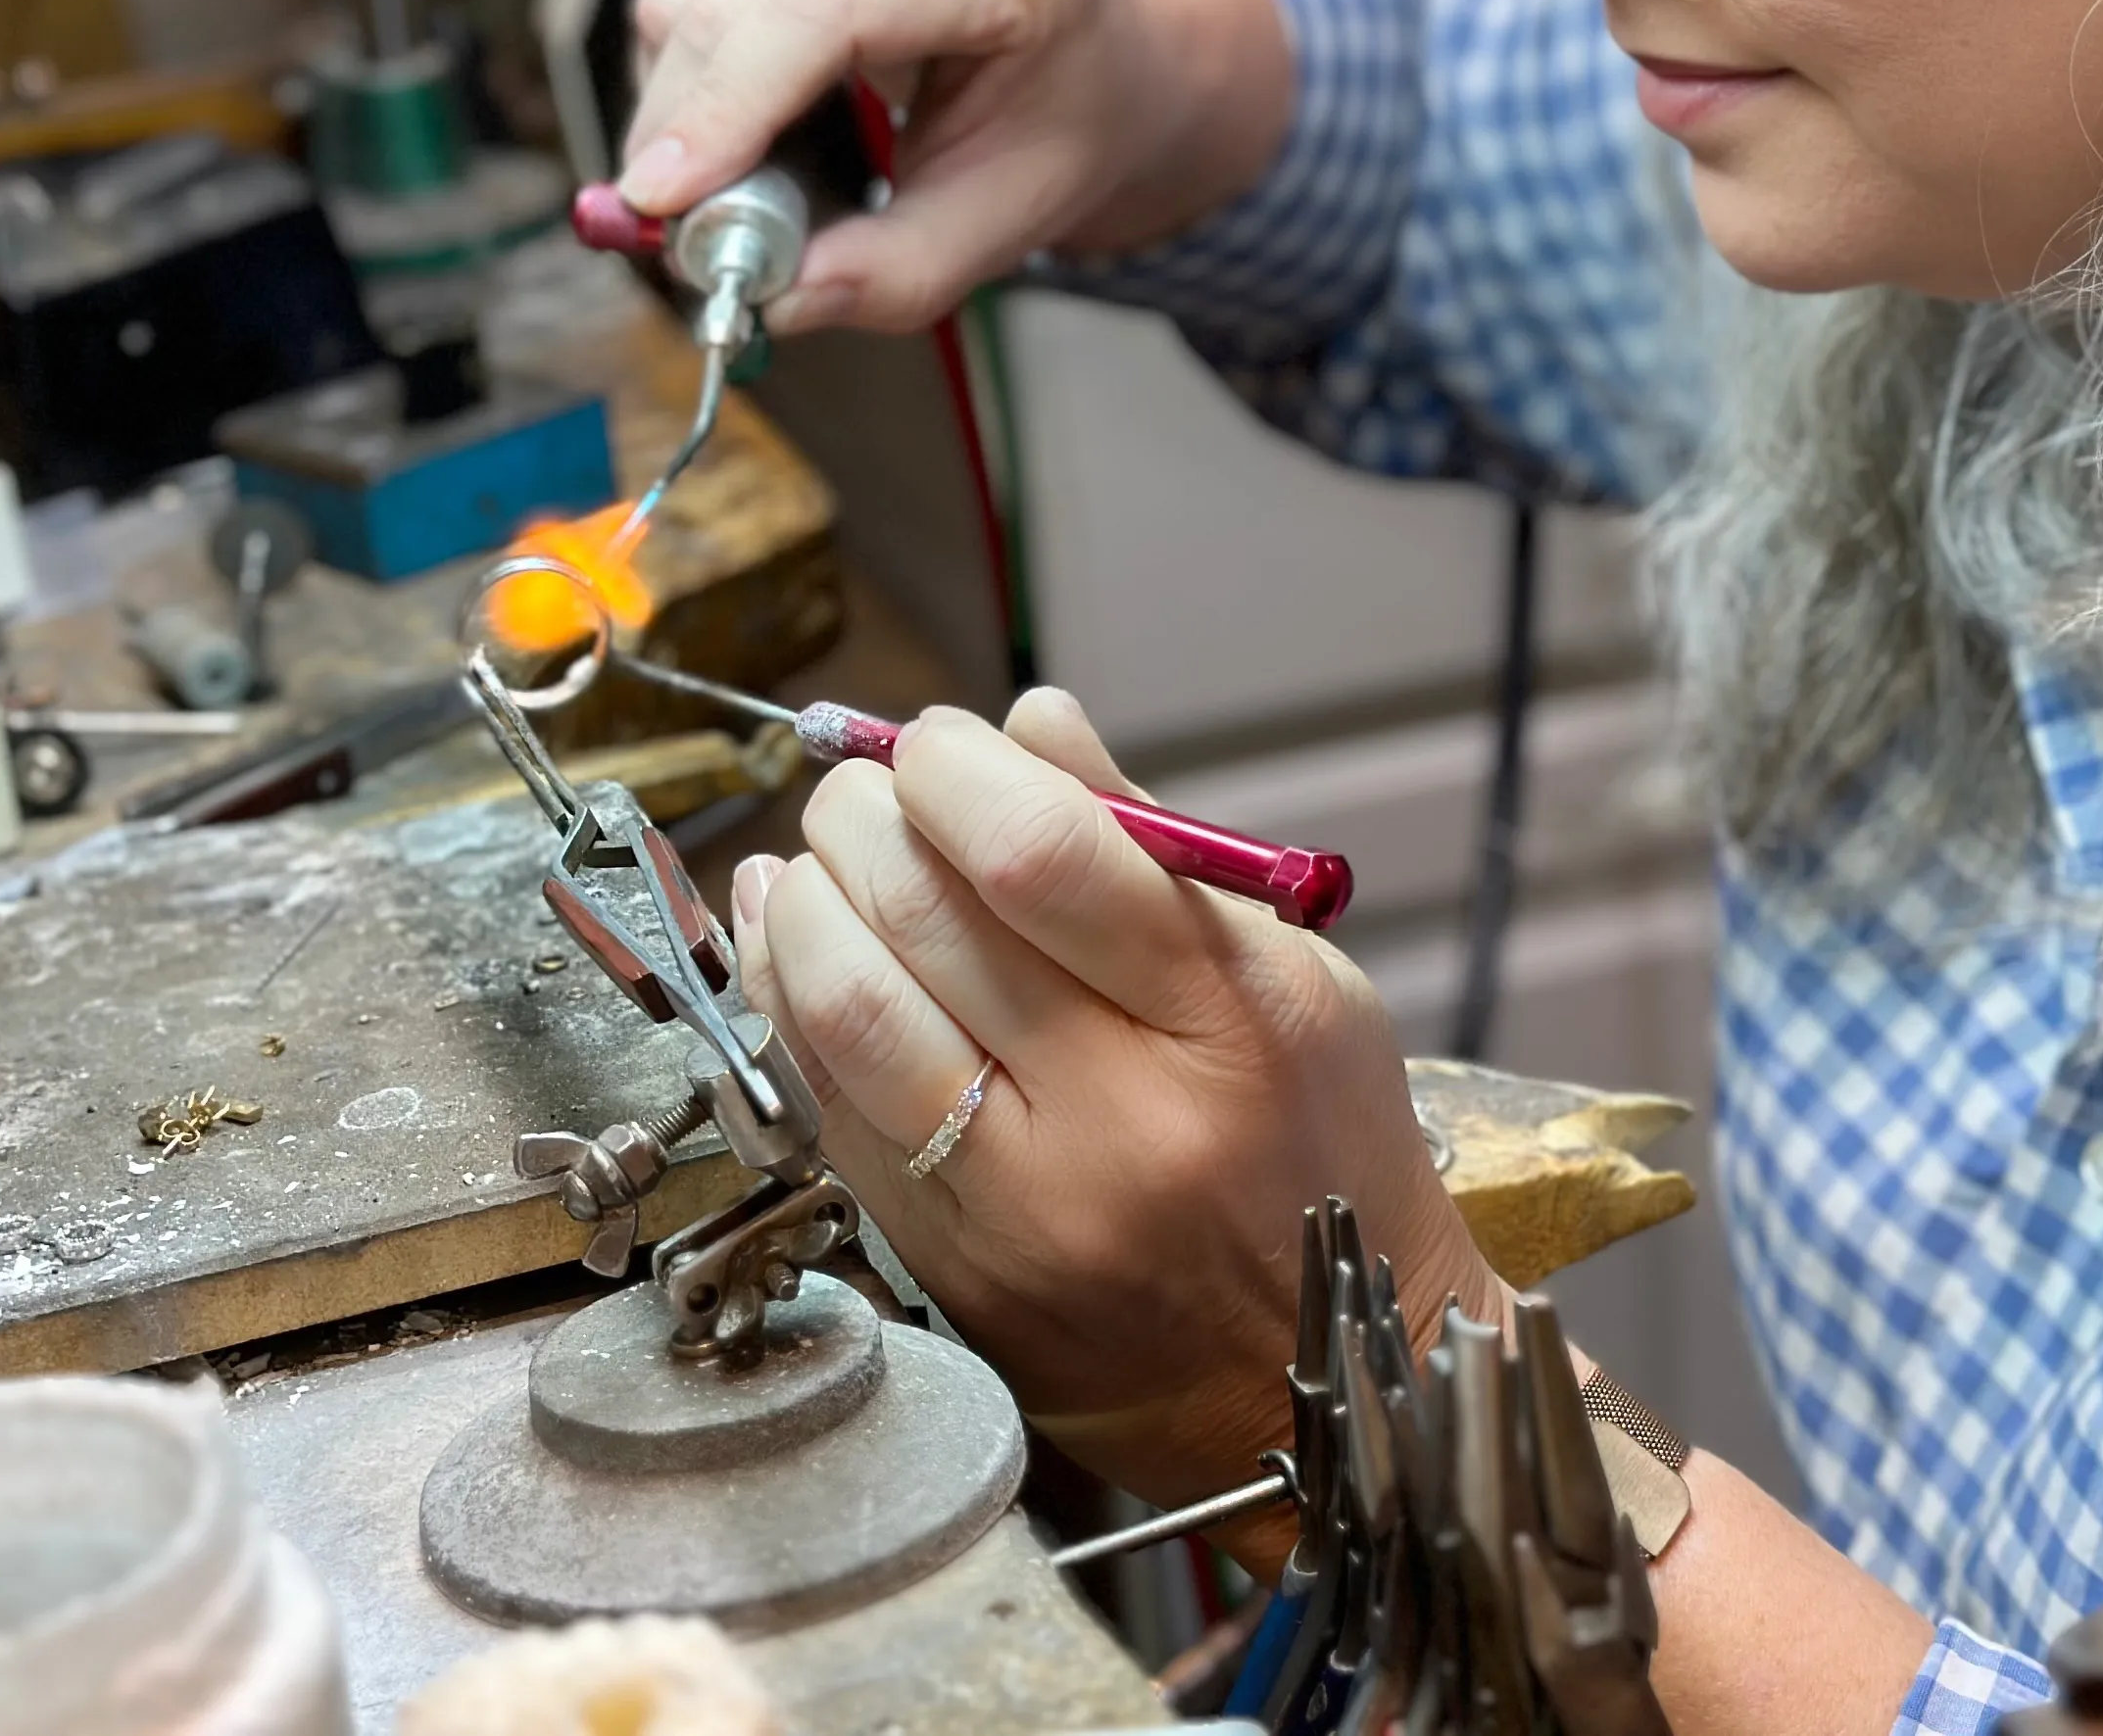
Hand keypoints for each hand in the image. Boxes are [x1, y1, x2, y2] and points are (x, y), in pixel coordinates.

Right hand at [617, 0, 1289, 333]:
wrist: (1108, 39)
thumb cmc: (1058, 121)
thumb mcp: (1003, 224)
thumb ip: (891, 274)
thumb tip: (771, 299)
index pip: (821, 4)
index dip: (724, 102)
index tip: (662, 201)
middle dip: (686, 128)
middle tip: (695, 231)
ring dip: (683, 93)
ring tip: (755, 160)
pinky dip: (694, 48)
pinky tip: (763, 85)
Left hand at [729, 689, 1502, 1552]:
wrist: (1307, 1378)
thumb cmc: (1314, 1153)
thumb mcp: (1295, 984)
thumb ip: (1155, 849)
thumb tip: (1031, 724)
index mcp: (1232, 1026)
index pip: (1047, 861)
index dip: (959, 774)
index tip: (938, 742)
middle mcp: (1120, 1124)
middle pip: (929, 922)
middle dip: (864, 817)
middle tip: (863, 787)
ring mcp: (1020, 1209)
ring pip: (848, 1016)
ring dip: (805, 903)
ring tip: (818, 858)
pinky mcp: (948, 1267)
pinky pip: (826, 1107)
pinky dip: (788, 1004)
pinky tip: (790, 944)